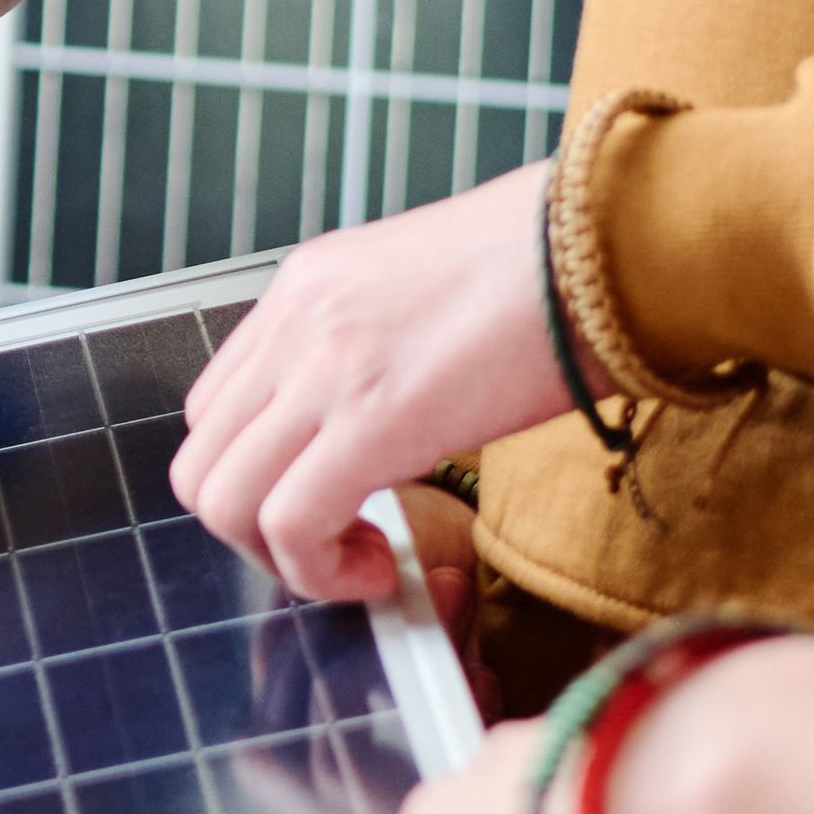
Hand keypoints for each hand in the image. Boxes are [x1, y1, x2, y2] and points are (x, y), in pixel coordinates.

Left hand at [174, 167, 570, 603]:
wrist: (612, 242)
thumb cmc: (556, 270)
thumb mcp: (431, 294)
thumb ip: (383, 347)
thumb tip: (394, 417)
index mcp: (306, 288)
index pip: (216, 408)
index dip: (260, 476)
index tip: (329, 502)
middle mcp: (295, 324)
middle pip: (201, 461)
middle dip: (256, 531)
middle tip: (338, 547)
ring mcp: (321, 367)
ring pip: (222, 500)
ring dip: (284, 559)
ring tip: (363, 561)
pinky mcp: (371, 419)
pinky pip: (290, 522)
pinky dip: (321, 571)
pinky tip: (384, 568)